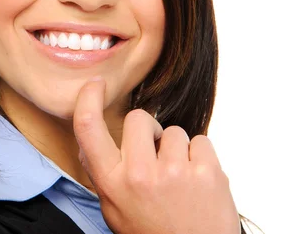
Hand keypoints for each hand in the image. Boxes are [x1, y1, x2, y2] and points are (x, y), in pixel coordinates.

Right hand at [73, 77, 240, 233]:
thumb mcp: (115, 210)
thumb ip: (102, 175)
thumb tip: (88, 142)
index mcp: (112, 183)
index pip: (88, 128)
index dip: (88, 99)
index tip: (96, 85)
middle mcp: (140, 175)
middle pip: (139, 118)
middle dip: (148, 130)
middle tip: (154, 154)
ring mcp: (175, 172)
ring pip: (173, 130)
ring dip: (176, 148)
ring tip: (180, 178)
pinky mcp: (207, 172)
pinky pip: (200, 141)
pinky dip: (200, 157)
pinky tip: (198, 181)